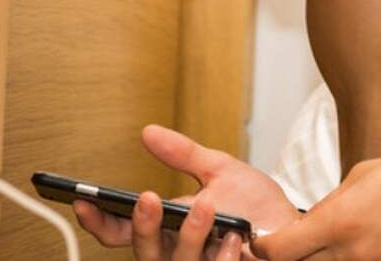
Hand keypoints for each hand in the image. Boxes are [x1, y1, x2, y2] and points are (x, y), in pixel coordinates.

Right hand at [74, 124, 301, 259]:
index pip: (120, 233)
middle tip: (148, 198)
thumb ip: (183, 155)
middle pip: (143, 253)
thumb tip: (148, 131)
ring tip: (206, 208)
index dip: (97, 221)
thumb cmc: (258, 206)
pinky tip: (235, 240)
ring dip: (188, 237)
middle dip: (142, 227)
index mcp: (167, 230)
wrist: (299, 230)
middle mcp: (178, 255)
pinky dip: (222, 259)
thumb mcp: (219, 170)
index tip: (81, 200)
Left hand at [252, 144, 380, 260]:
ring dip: (327, 260)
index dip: (264, 246)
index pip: (278, 251)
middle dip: (295, 256)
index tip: (266, 240)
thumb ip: (331, 204)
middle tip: (300, 243)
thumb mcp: (364, 174)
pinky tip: (367, 248)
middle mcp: (356, 255)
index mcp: (340, 222)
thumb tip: (311, 223)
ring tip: (338, 242)